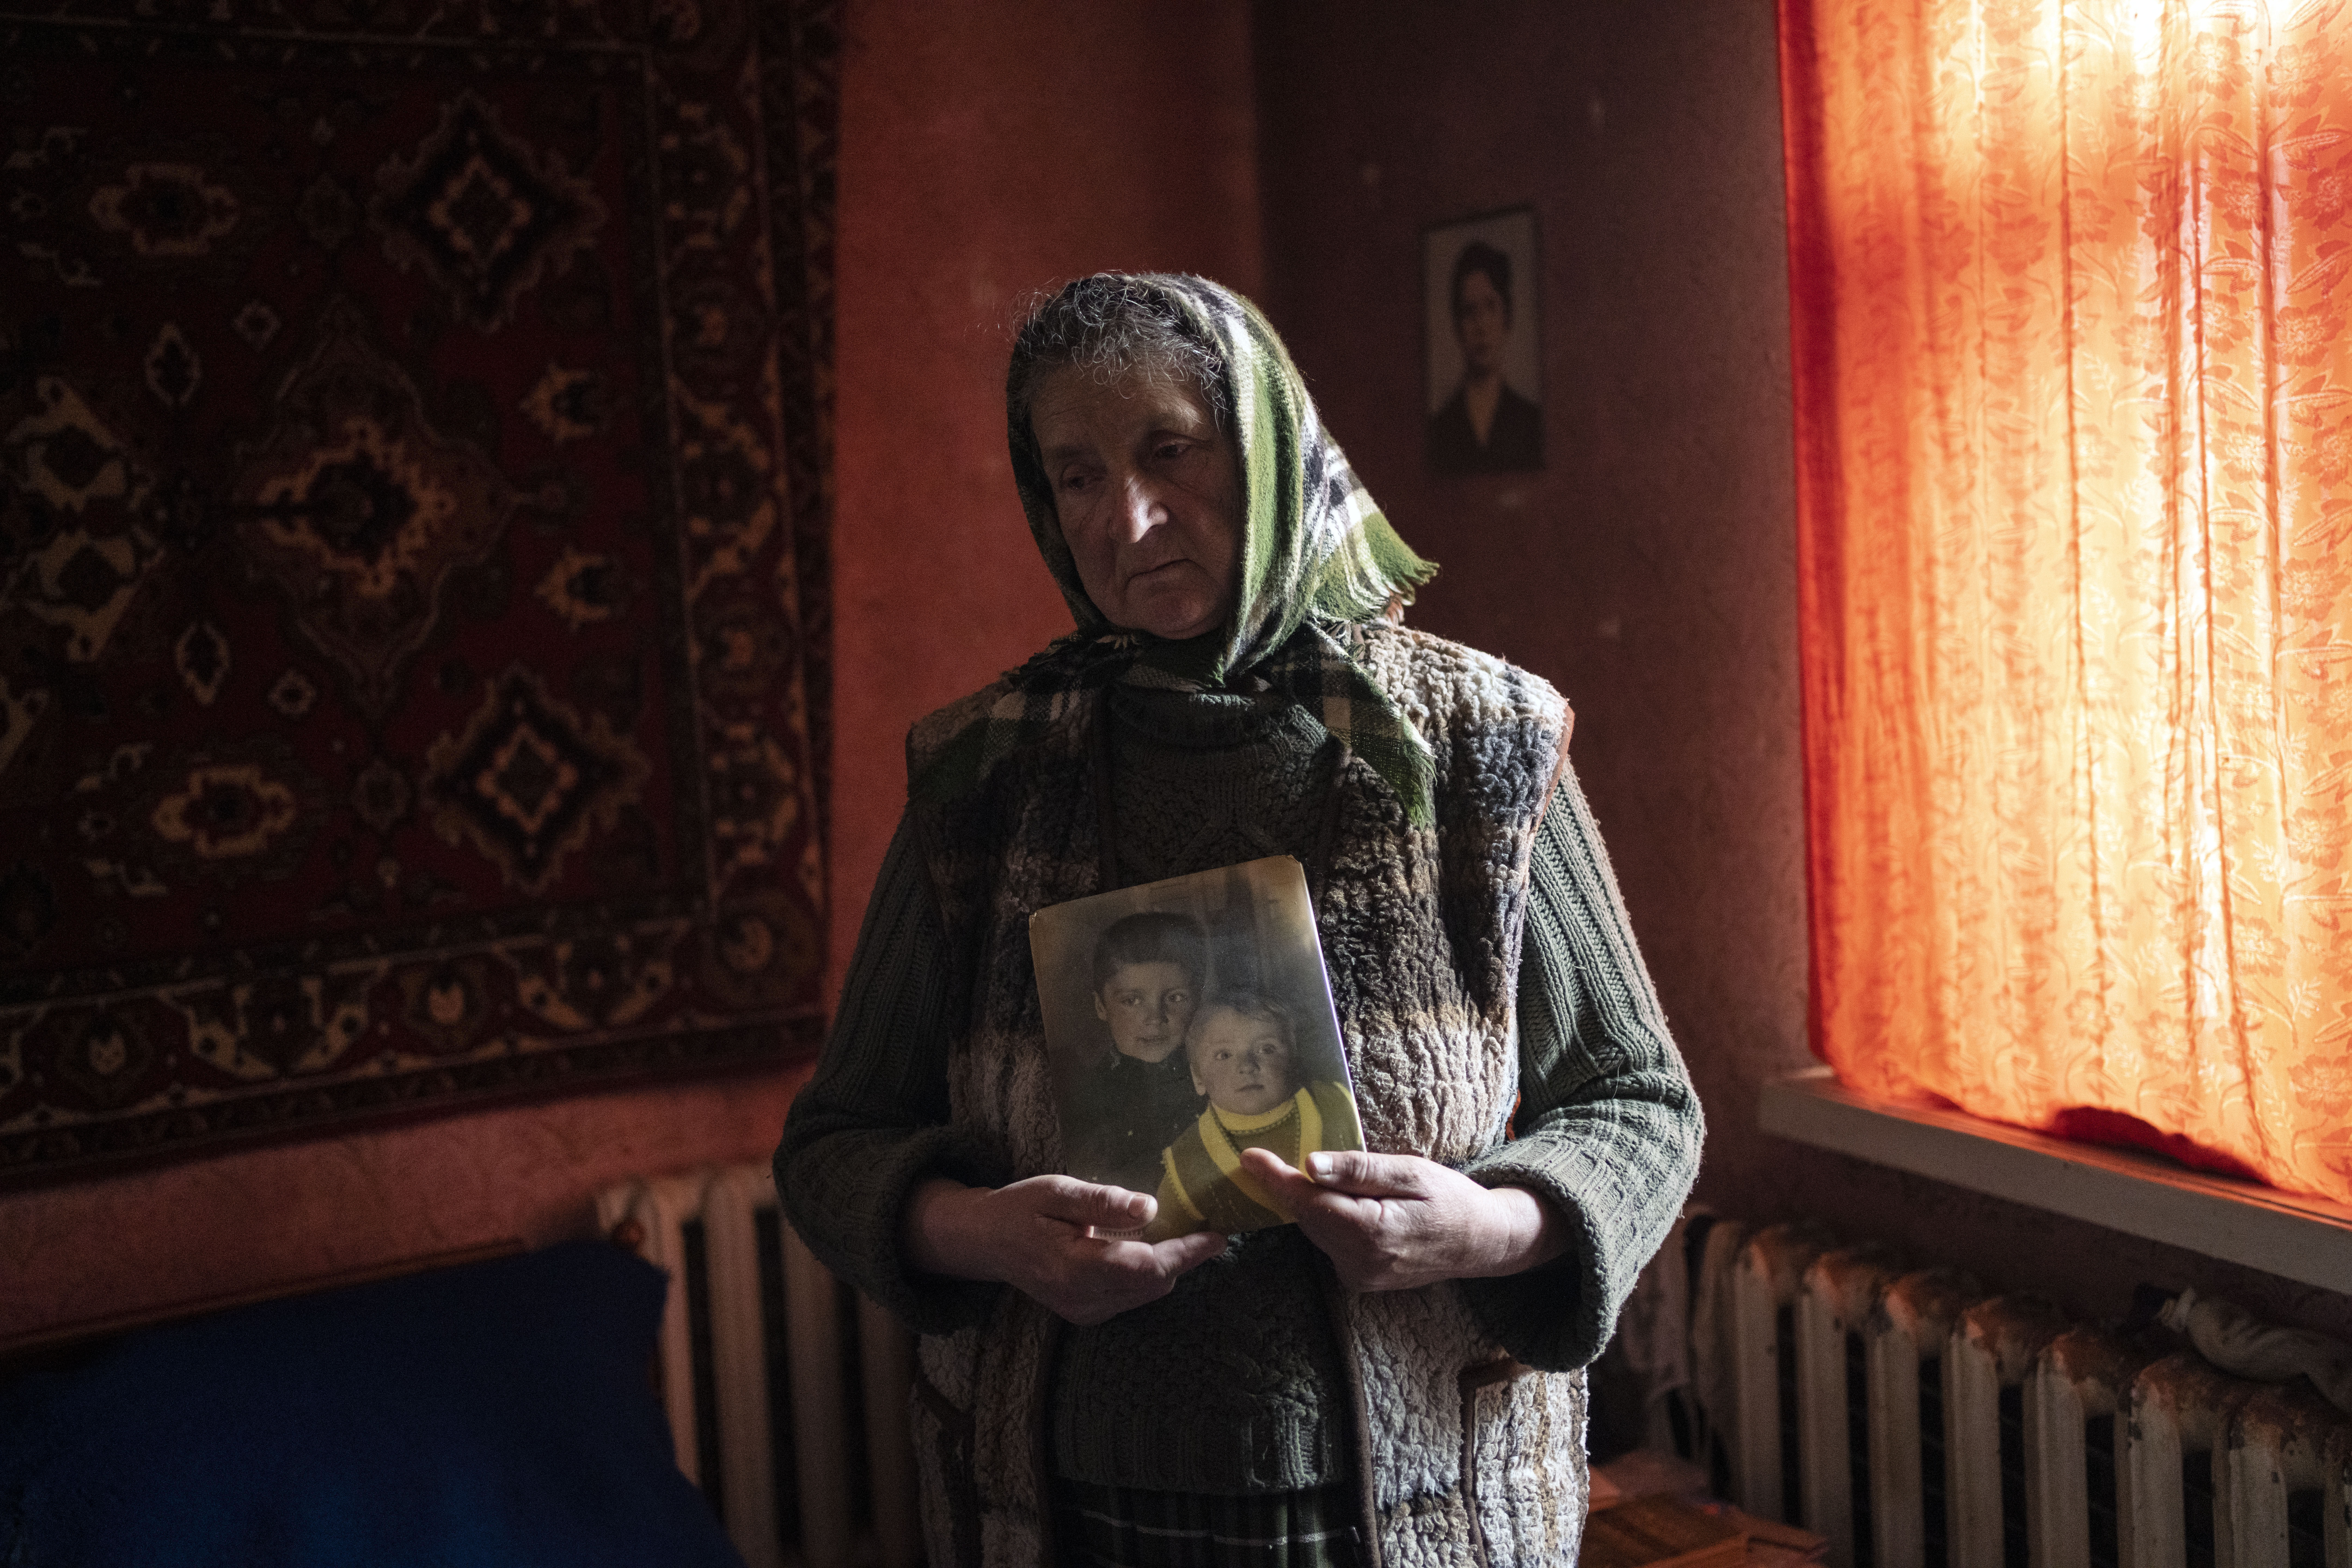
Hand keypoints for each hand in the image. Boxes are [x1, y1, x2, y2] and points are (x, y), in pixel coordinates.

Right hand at [902, 1176, 1226, 1325]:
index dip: (1187, 1252)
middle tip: (1211, 1228)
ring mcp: (1085, 1310)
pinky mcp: (1086, 1312)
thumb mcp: (1056, 1192)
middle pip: (1154, 1284)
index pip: (1147, 1267)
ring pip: (1147, 1294)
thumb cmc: (1020, 1208)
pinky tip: (1154, 1249)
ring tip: (1191, 1236)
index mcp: (1076, 1267)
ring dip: (1171, 1267)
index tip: (1218, 1234)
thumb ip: (1102, 1201)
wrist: (985, 1241)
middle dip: (1186, 1259)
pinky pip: (1132, 1297)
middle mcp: (1084, 1299)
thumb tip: (1151, 1207)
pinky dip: (1150, 1275)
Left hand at [1239, 1148, 1565, 1292]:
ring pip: (1317, 1230)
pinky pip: (1330, 1242)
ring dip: (1309, 1202)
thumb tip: (1311, 1164)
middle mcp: (1360, 1263)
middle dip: (1288, 1187)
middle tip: (1266, 1156)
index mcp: (1373, 1234)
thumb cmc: (1450, 1199)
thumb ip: (1360, 1170)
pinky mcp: (1360, 1279)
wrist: (1480, 1242)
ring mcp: (1359, 1276)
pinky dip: (1327, 1218)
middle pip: (1309, 1218)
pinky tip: (1339, 1200)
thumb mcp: (1412, 1172)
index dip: (1276, 1179)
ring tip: (1303, 1173)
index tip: (1248, 1156)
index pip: (1310, 1203)